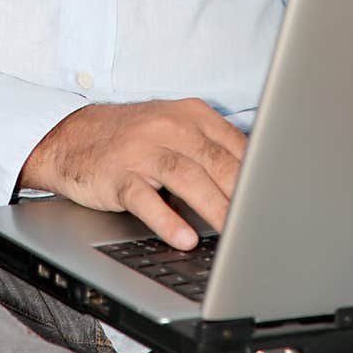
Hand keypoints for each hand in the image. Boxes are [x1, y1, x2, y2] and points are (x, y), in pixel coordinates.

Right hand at [17, 98, 246, 249]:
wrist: (73, 136)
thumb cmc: (134, 138)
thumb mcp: (176, 129)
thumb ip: (213, 149)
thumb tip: (259, 182)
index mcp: (191, 114)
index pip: (237, 146)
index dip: (261, 176)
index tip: (279, 201)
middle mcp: (170, 127)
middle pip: (217, 162)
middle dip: (245, 195)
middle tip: (265, 224)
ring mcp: (142, 149)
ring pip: (188, 178)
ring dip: (215, 208)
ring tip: (235, 234)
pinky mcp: (118, 174)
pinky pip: (145, 198)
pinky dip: (167, 219)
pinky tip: (184, 237)